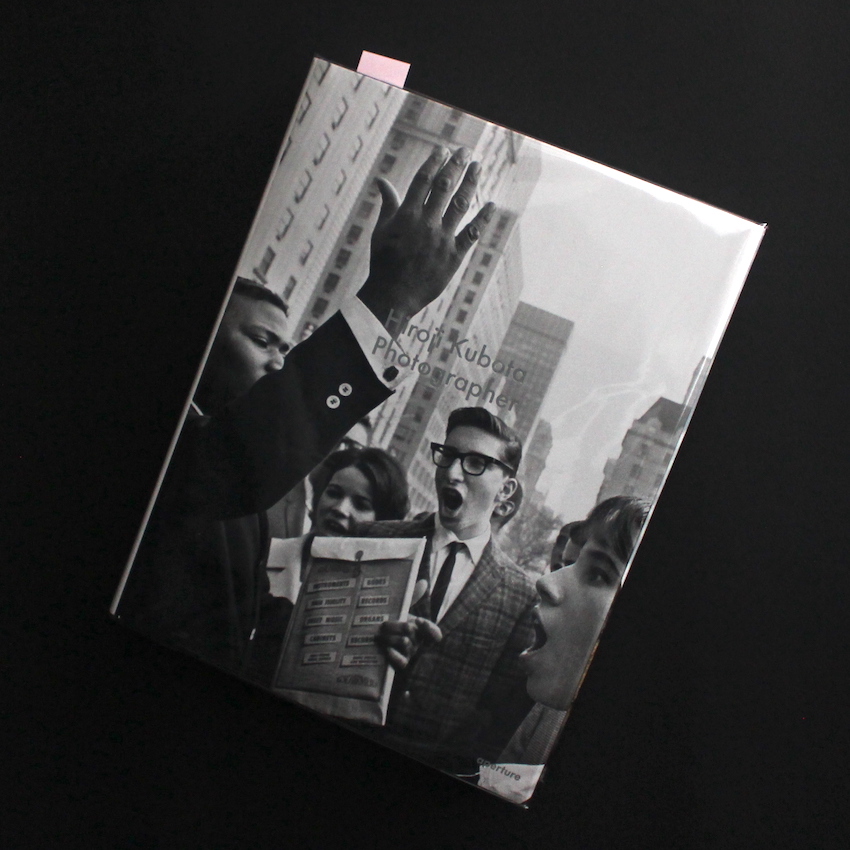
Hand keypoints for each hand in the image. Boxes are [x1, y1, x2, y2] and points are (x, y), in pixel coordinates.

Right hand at [357, 146, 494, 334]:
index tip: (444, 150)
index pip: (423, 181)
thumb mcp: (381, 231)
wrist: (393, 295)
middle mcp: (425, 224)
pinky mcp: (453, 257)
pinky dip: (483, 219)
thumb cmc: (384, 262)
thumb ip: (388, 204)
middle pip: (444, 187)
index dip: (435, 162)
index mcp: (406, 215)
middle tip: (465, 150)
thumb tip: (382, 181)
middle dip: (455, 166)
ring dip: (470, 183)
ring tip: (477, 167)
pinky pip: (471, 234)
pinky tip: (491, 205)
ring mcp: (441, 240)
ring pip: (460, 205)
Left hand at [375, 579, 441, 670]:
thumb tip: (424, 582)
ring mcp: (408, 654)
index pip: (435, 634)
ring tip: (377, 635)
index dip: (429, 628)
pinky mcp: (398, 665)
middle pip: (413, 633)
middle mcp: (416, 643)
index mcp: (419, 630)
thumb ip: (411, 598)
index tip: (418, 620)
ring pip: (405, 644)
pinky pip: (401, 662)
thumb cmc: (389, 625)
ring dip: (390, 638)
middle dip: (398, 626)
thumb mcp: (399, 610)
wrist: (370, 642)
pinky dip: (393, 654)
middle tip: (384, 624)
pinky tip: (384, 648)